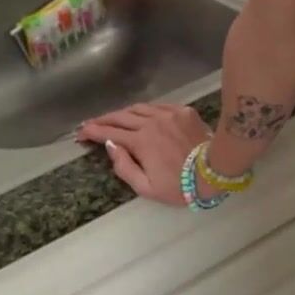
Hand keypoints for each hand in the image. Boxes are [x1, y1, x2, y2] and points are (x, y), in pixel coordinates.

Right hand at [75, 104, 210, 204]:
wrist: (214, 171)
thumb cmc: (179, 186)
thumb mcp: (145, 187)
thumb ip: (124, 166)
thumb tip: (110, 146)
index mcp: (140, 141)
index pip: (109, 133)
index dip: (92, 132)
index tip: (80, 133)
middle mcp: (151, 122)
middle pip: (121, 116)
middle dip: (103, 119)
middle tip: (91, 123)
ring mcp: (168, 114)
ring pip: (139, 108)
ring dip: (123, 113)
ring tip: (114, 118)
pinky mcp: (183, 111)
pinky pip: (158, 106)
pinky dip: (145, 110)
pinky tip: (142, 115)